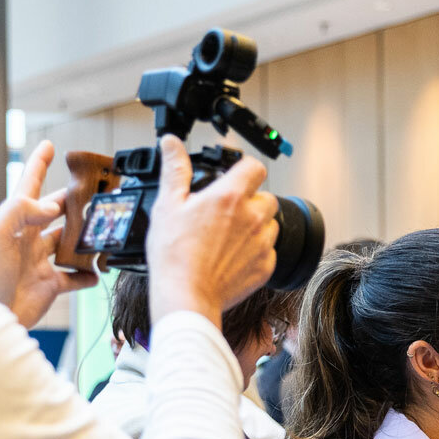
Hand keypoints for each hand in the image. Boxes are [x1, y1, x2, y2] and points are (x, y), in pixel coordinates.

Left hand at [0, 140, 97, 326]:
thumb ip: (20, 211)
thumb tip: (51, 204)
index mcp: (14, 222)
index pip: (29, 186)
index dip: (39, 164)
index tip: (49, 146)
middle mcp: (28, 239)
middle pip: (57, 213)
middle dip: (74, 202)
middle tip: (95, 192)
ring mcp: (40, 262)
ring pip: (69, 243)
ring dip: (86, 238)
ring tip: (103, 231)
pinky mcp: (50, 285)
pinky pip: (75, 277)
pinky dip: (88, 274)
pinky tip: (96, 272)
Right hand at [146, 134, 278, 327]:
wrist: (186, 295)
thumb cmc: (174, 254)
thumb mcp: (168, 205)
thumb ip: (175, 169)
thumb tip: (171, 143)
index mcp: (230, 196)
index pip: (255, 166)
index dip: (244, 168)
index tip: (234, 176)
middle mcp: (253, 217)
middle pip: (265, 196)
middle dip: (250, 200)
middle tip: (226, 213)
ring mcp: (263, 243)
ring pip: (270, 224)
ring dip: (256, 226)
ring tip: (229, 237)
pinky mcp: (266, 266)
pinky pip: (269, 251)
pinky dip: (256, 251)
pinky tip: (233, 257)